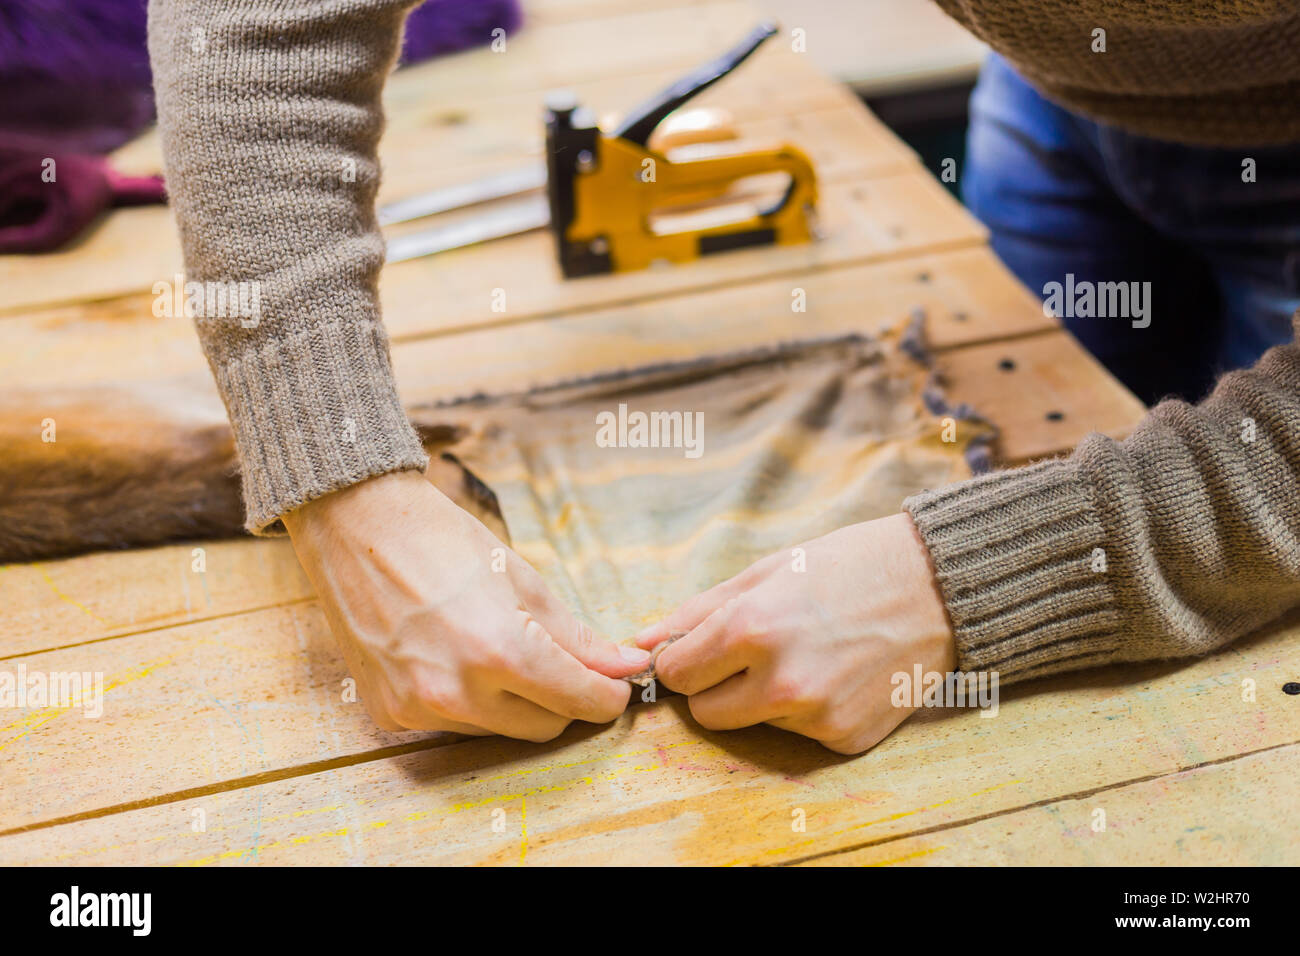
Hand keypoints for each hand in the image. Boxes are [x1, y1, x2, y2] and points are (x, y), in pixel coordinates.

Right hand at [284, 470, 648, 739]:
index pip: (581, 701)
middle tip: (565, 663)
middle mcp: (458, 693)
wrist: (355, 525)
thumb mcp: (522, 580)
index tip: (616, 682)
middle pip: (546, 726)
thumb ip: (578, 636)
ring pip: (500, 730)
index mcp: (501, 653)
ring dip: (516, 702)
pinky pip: (453, 725)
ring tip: (499, 648)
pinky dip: (469, 701)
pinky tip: (456, 657)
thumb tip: (628, 665)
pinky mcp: (390, 714)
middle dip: (566, 699)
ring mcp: (419, 709)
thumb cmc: (441, 540)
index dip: (609, 694)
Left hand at [635, 513, 954, 753]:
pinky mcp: (844, 739)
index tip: (704, 647)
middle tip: (753, 652)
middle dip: (716, 684)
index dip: (685, 658)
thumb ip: (699, 610)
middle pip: (706, 711)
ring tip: (806, 654)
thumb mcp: (768, 571)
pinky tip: (837, 673)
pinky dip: (808, 710)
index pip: (677, 673)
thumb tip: (642, 641)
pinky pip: (799, 733)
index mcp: (751, 629)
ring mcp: (814, 715)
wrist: (936, 587)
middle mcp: (780, 681)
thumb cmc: (848, 567)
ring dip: (763, 697)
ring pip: (752, 723)